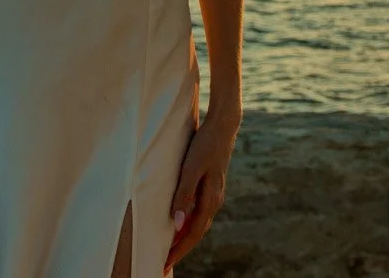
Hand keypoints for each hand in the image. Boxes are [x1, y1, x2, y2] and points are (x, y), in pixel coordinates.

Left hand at [163, 106, 238, 271]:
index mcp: (210, 200)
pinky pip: (199, 211)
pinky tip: (180, 222)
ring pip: (198, 223)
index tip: (165, 263)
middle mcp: (214, 201)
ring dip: (184, 237)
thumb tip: (177, 225)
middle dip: (181, 248)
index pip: (193, 234)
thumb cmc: (205, 145)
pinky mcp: (211, 186)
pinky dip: (188, 222)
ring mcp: (214, 193)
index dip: (178, 250)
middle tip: (164, 263)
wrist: (223, 126)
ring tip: (170, 248)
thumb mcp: (191, 169)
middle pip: (196, 232)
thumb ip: (183, 196)